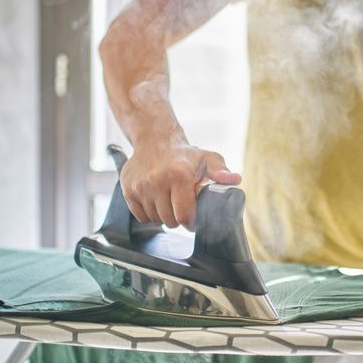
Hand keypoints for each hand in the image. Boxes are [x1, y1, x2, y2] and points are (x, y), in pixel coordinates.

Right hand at [120, 129, 240, 228]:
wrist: (155, 140)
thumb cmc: (184, 154)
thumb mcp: (208, 159)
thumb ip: (221, 171)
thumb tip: (234, 179)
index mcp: (179, 175)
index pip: (184, 215)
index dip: (190, 222)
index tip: (193, 218)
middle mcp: (157, 180)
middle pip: (169, 220)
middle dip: (177, 219)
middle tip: (181, 208)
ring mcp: (141, 186)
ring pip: (154, 219)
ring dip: (163, 216)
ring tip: (169, 202)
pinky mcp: (128, 189)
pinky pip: (140, 216)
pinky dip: (148, 214)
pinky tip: (156, 201)